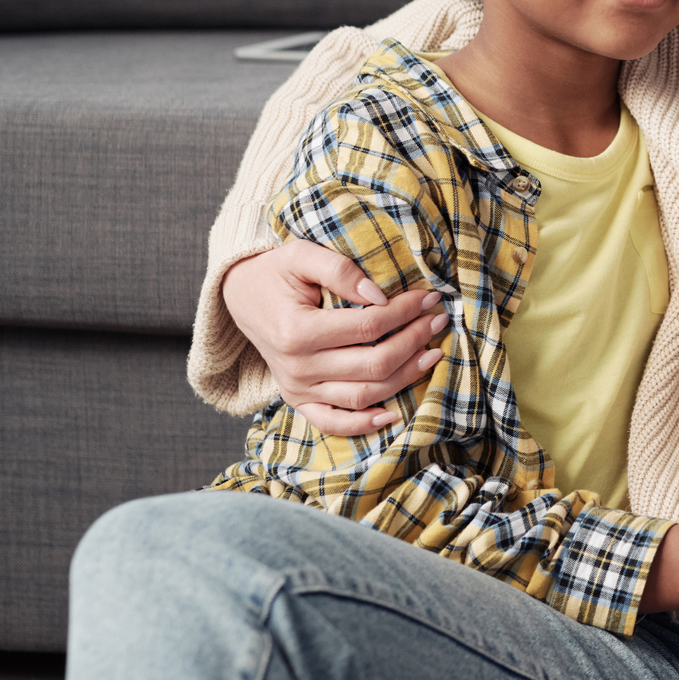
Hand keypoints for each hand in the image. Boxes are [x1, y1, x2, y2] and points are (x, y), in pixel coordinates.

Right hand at [222, 240, 448, 435]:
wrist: (240, 297)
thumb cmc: (275, 273)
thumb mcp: (300, 255)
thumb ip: (340, 270)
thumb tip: (380, 295)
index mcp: (297, 331)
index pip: (368, 326)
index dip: (405, 312)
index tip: (429, 297)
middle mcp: (297, 368)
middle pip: (373, 364)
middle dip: (414, 341)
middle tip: (438, 320)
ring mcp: (297, 389)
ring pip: (364, 395)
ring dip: (405, 377)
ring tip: (433, 354)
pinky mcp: (298, 400)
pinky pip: (333, 423)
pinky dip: (364, 424)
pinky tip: (394, 412)